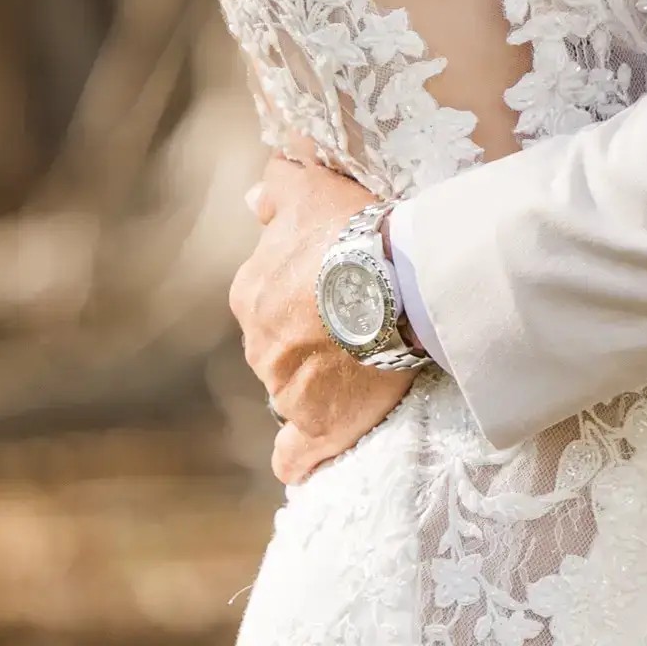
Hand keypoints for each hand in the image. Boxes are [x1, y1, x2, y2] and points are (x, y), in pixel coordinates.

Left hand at [230, 154, 411, 485]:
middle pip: (280, 347)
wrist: (395, 282)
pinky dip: (300, 458)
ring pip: (293, 391)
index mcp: (252, 292)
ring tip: (365, 373)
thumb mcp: (313, 191)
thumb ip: (279, 186)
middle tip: (357, 329)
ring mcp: (284, 389)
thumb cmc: (354, 231)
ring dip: (318, 386)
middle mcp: (259, 343)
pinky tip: (309, 460)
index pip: (268, 302)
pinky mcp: (316, 428)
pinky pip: (295, 456)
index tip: (338, 293)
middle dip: (308, 342)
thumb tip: (252, 196)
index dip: (303, 299)